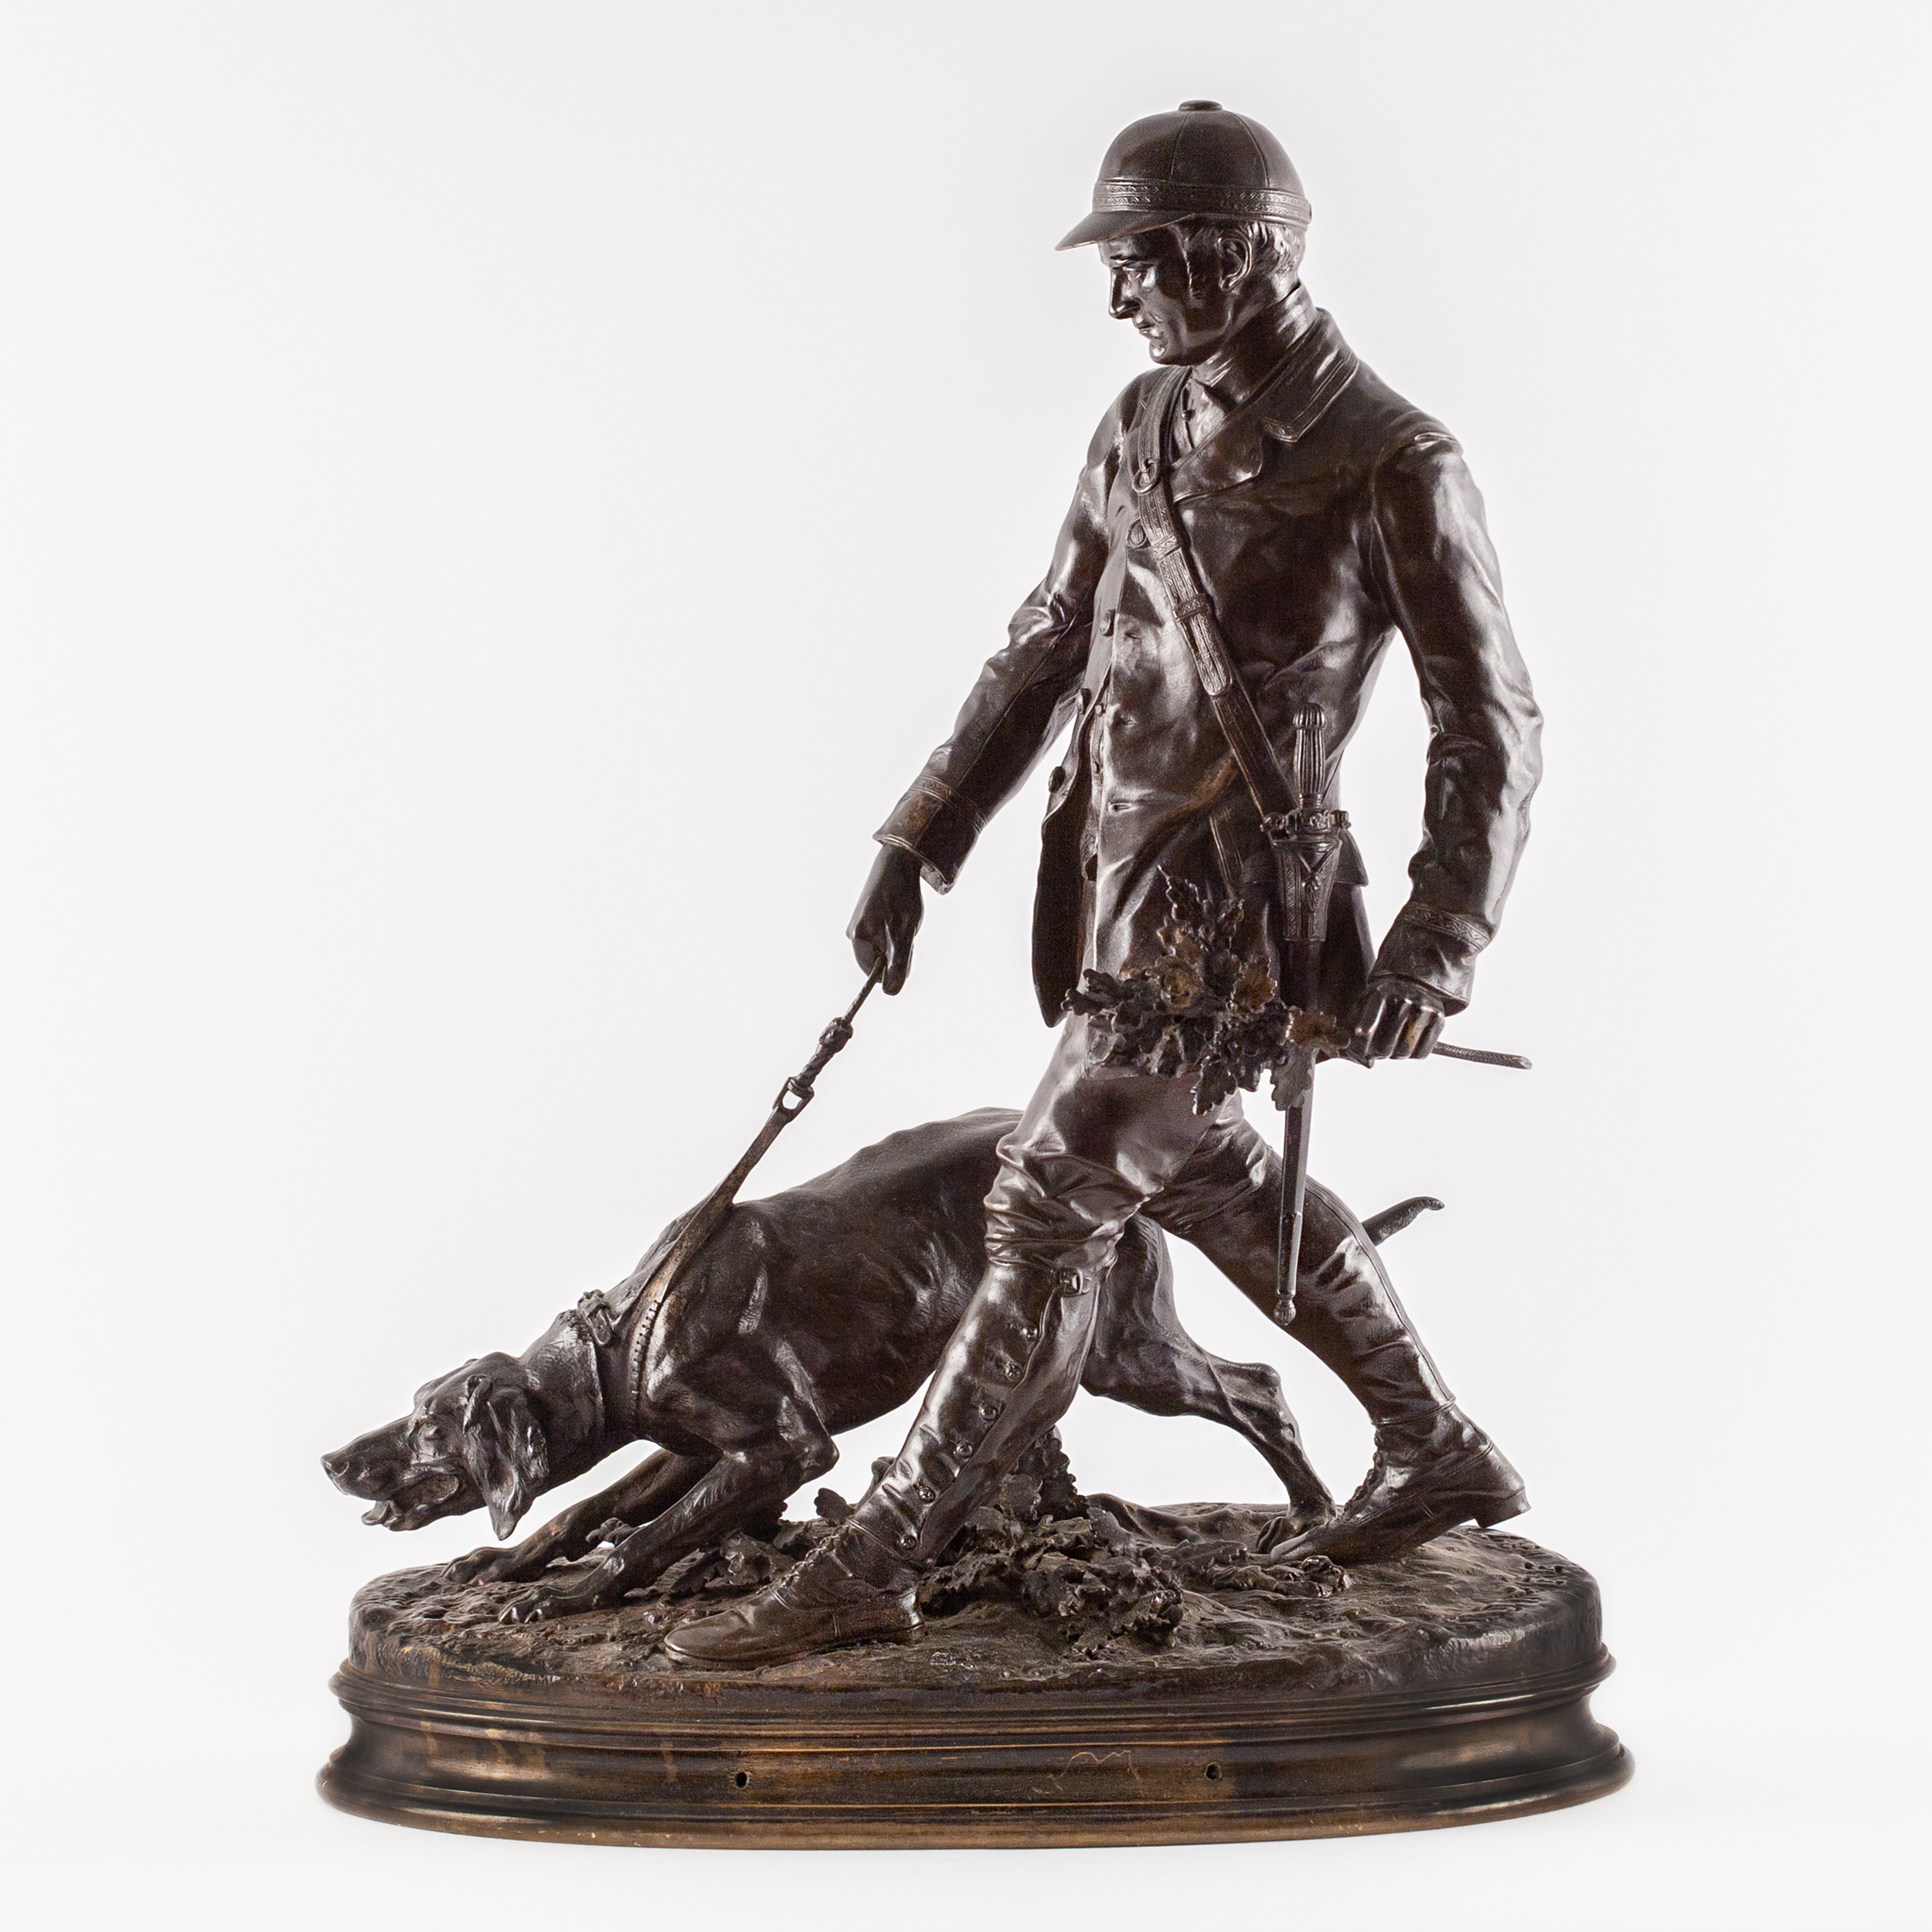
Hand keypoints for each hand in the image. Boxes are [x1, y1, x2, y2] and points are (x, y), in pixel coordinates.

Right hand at [848, 845, 924, 993]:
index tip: (903, 947)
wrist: (899, 861)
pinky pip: (882, 934)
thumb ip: (898, 965)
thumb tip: (890, 993)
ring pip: (883, 947)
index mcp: (857, 939)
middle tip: (904, 928)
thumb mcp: (904, 935)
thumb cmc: (901, 898)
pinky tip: (899, 910)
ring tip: (902, 917)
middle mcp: (852, 933)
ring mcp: (858, 924)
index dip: (893, 967)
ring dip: (897, 939)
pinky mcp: (865, 916)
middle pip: (878, 960)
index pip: (873, 974)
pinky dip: (895, 928)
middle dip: (895, 951)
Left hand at [1350, 979, 1446, 1061]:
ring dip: (1394, 1055)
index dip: (1361, 1046)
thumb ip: (1353, 1026)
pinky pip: (1421, 1053)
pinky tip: (1408, 1043)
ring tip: (1392, 1044)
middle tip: (1377, 1048)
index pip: (1368, 1030)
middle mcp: (1404, 999)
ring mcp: (1423, 1008)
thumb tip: (1362, 1059)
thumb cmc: (1384, 1000)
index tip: (1360, 1052)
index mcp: (1381, 994)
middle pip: (1385, 1047)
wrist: (1414, 984)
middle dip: (1377, 1053)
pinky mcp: (1439, 1018)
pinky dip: (1412, 1055)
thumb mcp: (1365, 1004)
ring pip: (1404, 1052)